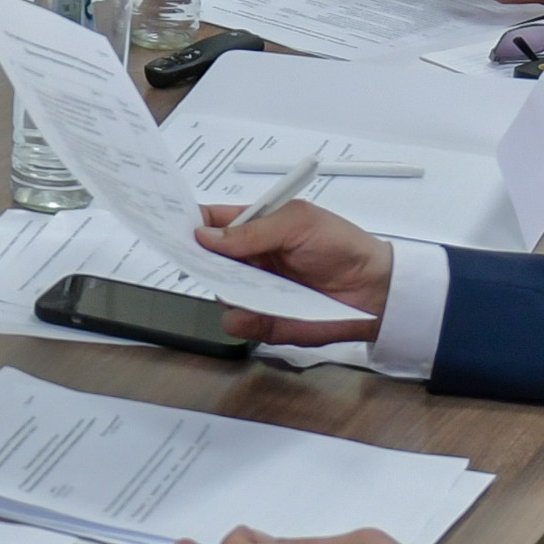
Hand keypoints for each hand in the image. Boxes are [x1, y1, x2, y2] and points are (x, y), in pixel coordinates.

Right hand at [193, 197, 394, 344]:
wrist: (374, 290)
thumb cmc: (341, 246)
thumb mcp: (298, 222)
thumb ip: (252, 230)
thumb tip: (206, 237)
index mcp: (254, 227)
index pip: (211, 222)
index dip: (189, 222)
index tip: (169, 224)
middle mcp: (248, 260)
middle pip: (205, 258)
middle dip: (195, 257)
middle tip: (192, 258)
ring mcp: (254, 291)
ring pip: (216, 291)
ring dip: (221, 287)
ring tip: (242, 284)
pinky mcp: (263, 321)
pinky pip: (235, 321)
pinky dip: (239, 317)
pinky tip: (254, 310)